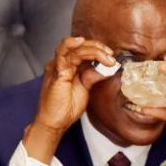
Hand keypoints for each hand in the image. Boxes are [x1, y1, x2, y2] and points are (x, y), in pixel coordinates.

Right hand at [25, 37, 114, 162]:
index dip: (98, 50)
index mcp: (67, 67)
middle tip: (111, 55)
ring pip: (75, 49)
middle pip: (80, 47)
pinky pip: (62, 52)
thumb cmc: (65, 109)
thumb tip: (106, 68)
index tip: (111, 56)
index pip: (83, 51)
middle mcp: (61, 64)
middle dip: (98, 48)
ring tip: (106, 54)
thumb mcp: (84, 89)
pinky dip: (71, 44)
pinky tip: (81, 42)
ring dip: (92, 49)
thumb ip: (92, 76)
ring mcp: (58, 67)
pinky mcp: (56, 72)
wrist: (54, 124)